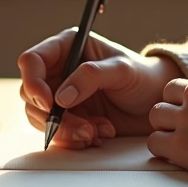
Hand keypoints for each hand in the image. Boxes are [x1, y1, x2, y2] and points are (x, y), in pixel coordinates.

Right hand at [19, 29, 180, 148]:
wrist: (156, 105)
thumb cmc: (142, 77)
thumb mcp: (122, 70)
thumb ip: (91, 76)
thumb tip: (61, 97)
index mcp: (67, 48)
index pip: (32, 60)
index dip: (33, 81)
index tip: (48, 102)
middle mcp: (59, 71)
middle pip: (31, 94)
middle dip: (54, 116)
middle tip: (83, 127)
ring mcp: (61, 96)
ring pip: (41, 117)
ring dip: (66, 131)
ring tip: (96, 133)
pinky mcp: (69, 118)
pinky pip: (57, 133)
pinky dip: (75, 139)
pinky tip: (99, 135)